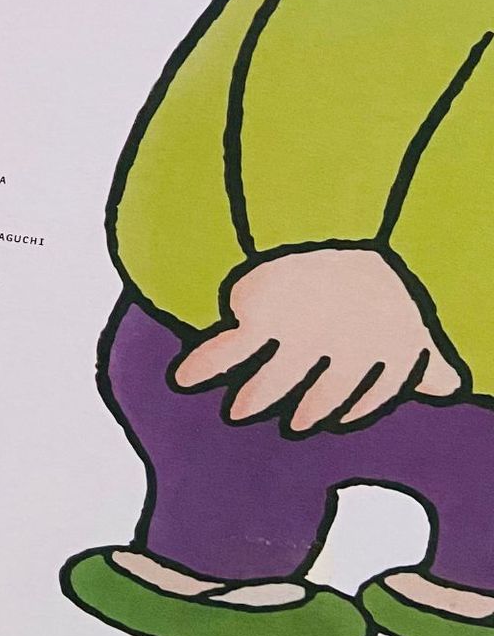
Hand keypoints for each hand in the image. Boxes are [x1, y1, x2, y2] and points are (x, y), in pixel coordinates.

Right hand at [171, 246, 464, 433]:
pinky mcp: (259, 318)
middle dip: (301, 414)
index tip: (327, 418)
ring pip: (269, 386)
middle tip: (288, 423)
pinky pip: (226, 352)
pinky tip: (183, 377)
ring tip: (239, 411)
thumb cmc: (372, 264)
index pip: (366, 400)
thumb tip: (451, 388)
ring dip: (252, 400)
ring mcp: (300, 338)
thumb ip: (425, 357)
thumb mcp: (410, 312)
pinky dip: (201, 366)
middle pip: (318, 401)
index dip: (347, 411)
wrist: (328, 212)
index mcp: (390, 352)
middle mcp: (346, 352)